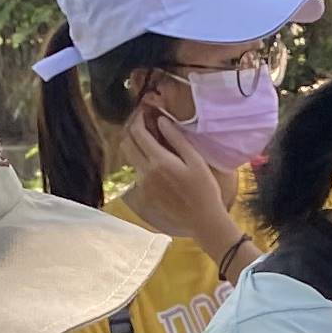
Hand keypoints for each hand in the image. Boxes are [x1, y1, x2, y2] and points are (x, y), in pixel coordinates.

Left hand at [120, 102, 247, 257]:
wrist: (203, 220)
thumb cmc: (205, 189)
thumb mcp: (196, 160)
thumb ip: (177, 138)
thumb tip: (161, 120)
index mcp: (159, 161)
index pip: (138, 133)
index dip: (138, 119)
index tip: (144, 112)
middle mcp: (146, 172)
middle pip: (126, 143)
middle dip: (131, 129)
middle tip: (143, 122)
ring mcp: (143, 184)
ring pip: (129, 157)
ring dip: (135, 144)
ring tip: (149, 138)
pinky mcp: (145, 194)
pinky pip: (137, 170)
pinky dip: (141, 159)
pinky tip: (155, 159)